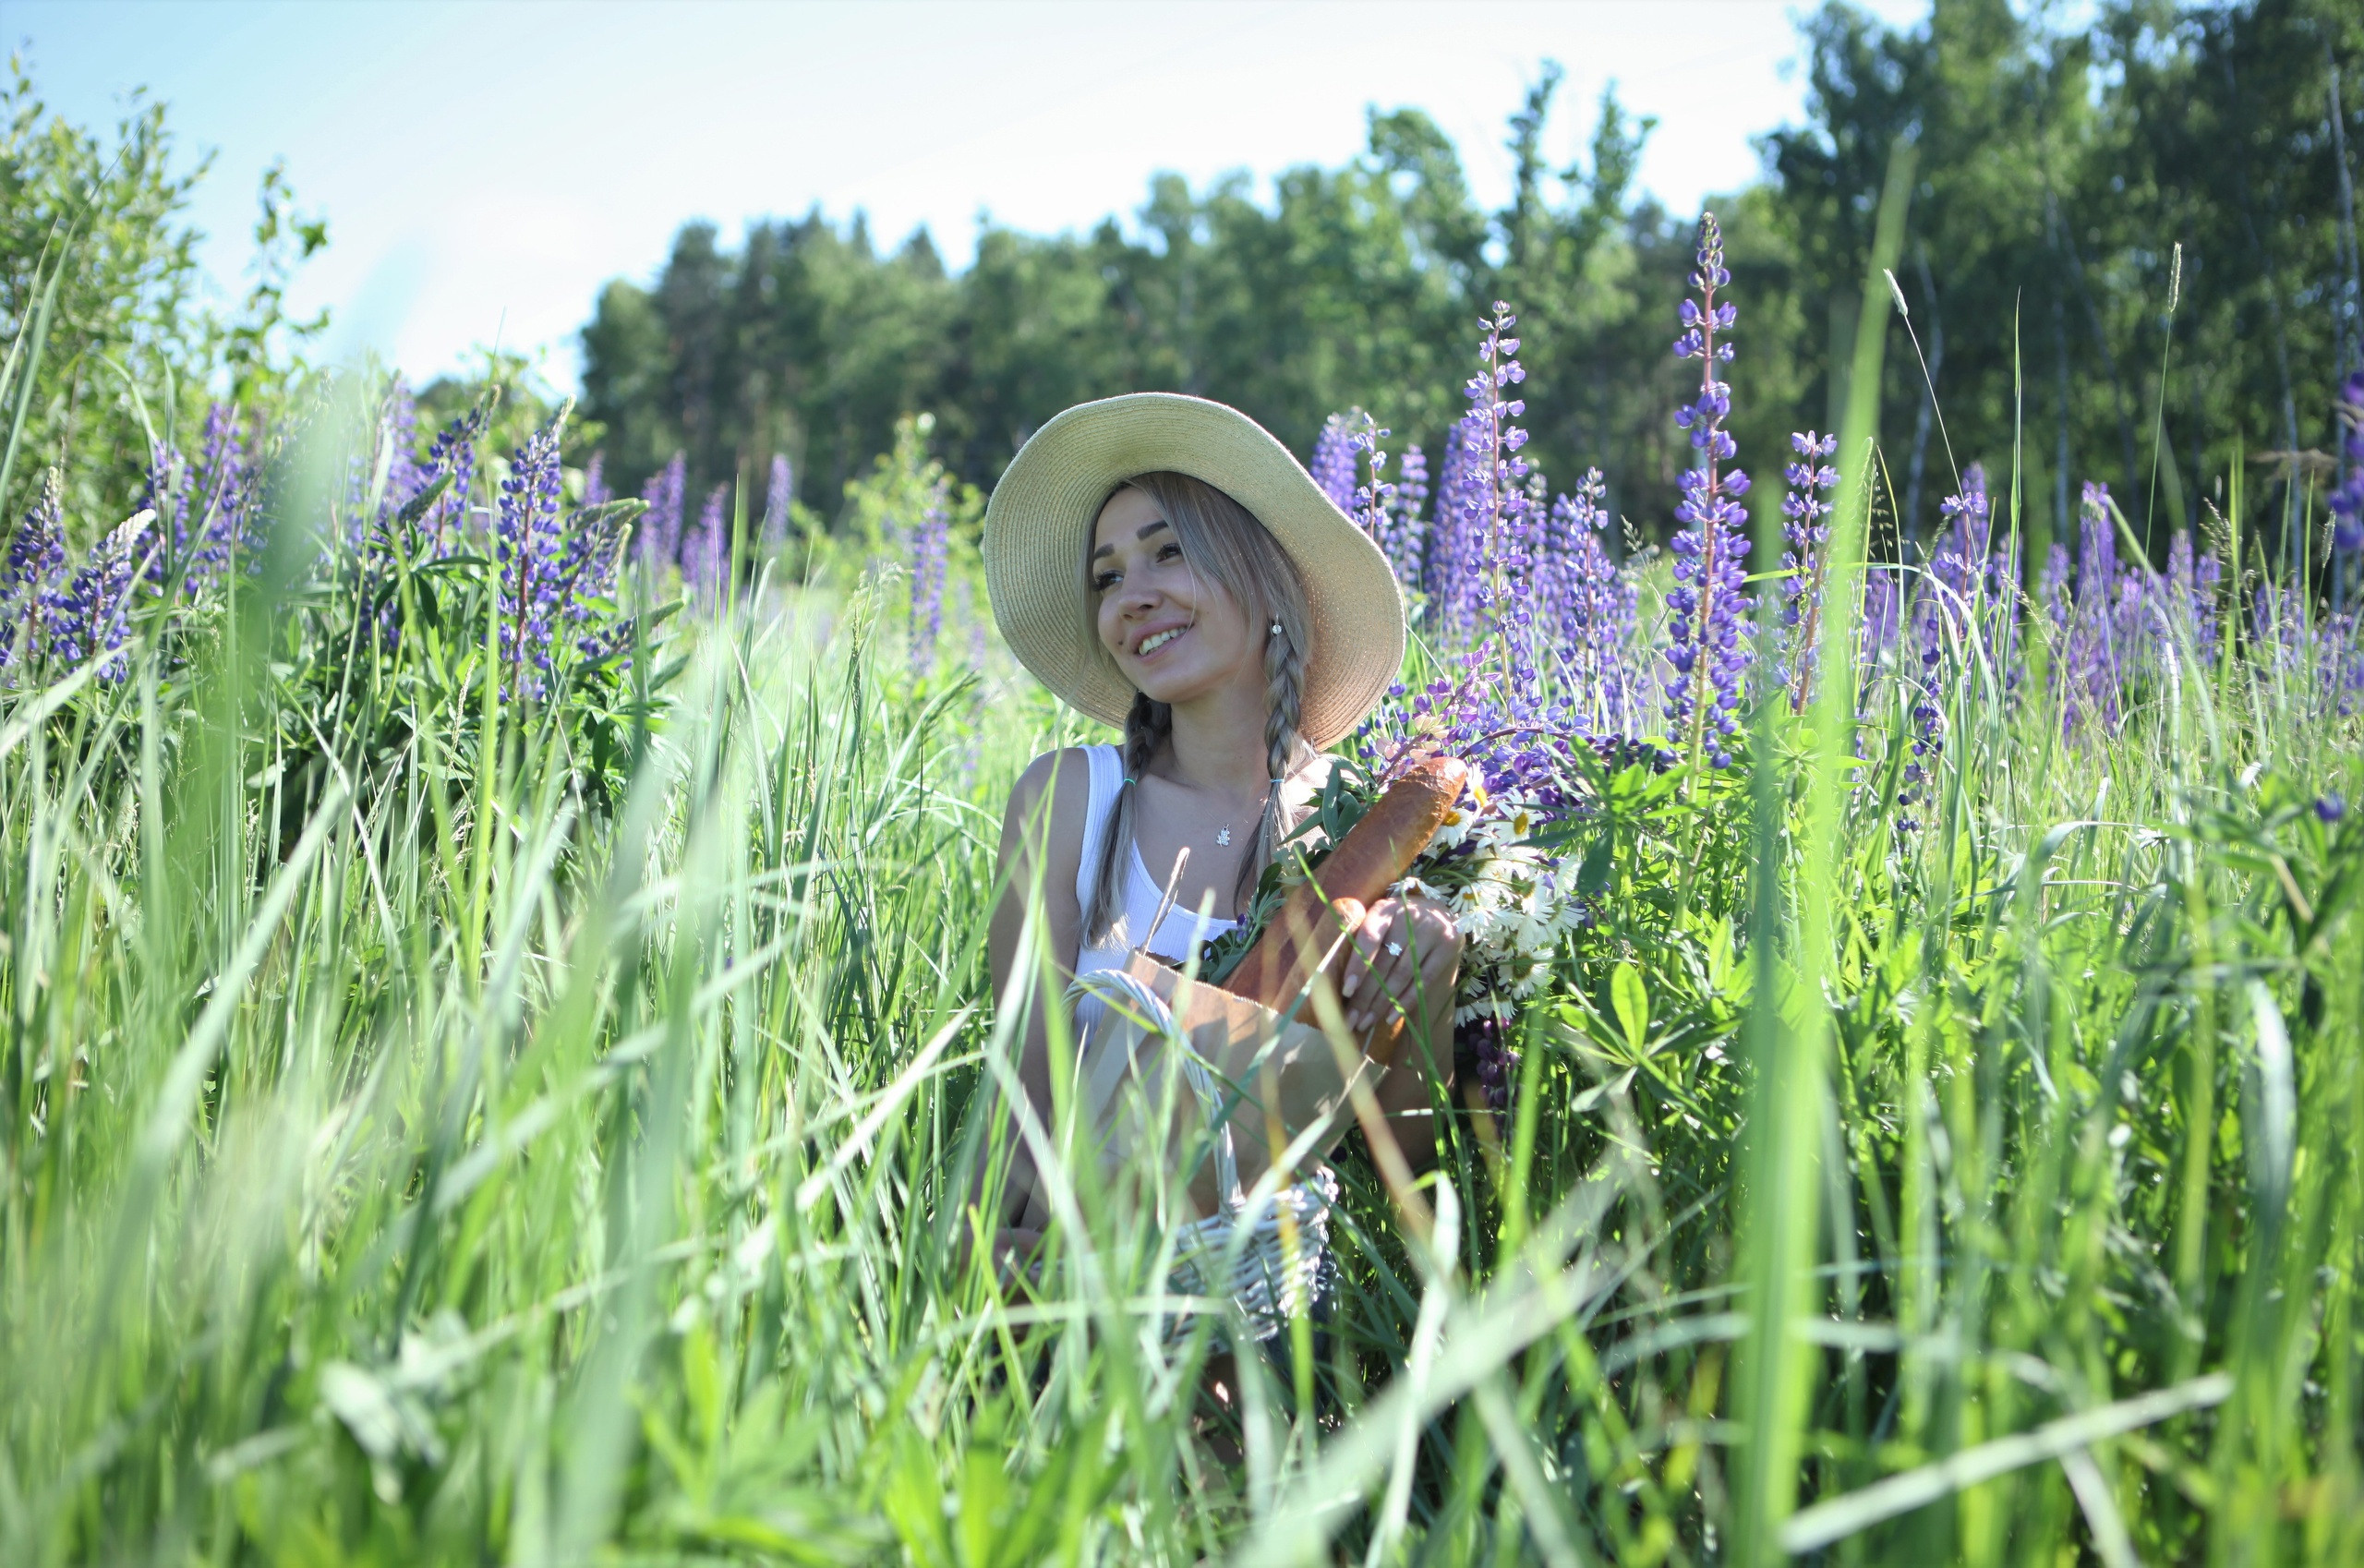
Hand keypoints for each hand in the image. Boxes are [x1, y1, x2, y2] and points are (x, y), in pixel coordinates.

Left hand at [1339, 894, 1460, 1036]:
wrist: (1440, 910)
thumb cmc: (1399, 922)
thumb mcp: (1380, 922)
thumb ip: (1364, 944)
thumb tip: (1344, 986)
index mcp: (1385, 909)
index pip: (1369, 938)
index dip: (1357, 965)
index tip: (1346, 991)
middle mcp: (1409, 916)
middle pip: (1384, 962)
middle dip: (1365, 995)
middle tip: (1350, 1020)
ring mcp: (1431, 931)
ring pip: (1402, 974)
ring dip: (1382, 1002)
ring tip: (1365, 1022)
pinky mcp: (1448, 946)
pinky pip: (1424, 980)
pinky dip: (1406, 1000)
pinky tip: (1390, 1017)